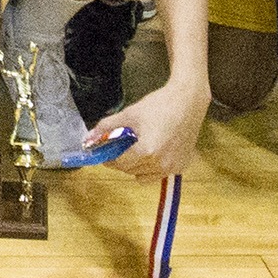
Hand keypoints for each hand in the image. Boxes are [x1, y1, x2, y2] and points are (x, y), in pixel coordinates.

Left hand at [88, 72, 208, 181]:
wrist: (188, 101)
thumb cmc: (159, 105)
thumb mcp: (130, 114)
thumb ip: (108, 126)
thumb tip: (89, 136)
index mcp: (146, 152)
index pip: (120, 164)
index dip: (110, 158)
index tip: (106, 152)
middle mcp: (160, 164)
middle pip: (131, 170)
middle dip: (122, 160)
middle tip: (121, 147)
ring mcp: (172, 167)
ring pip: (144, 175)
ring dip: (137, 166)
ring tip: (138, 148)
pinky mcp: (181, 166)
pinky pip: (159, 174)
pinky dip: (152, 167)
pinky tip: (154, 150)